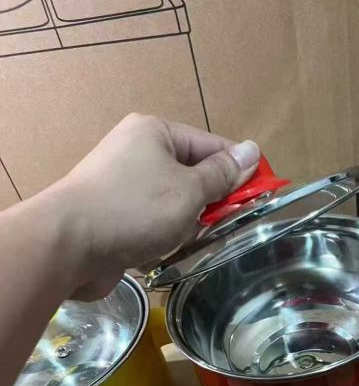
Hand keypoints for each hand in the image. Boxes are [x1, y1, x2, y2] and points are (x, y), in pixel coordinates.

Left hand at [49, 113, 259, 298]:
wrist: (68, 245)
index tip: (262, 194)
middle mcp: (136, 152)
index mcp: (155, 133)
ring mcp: (121, 185)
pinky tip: (161, 253)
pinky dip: (161, 239)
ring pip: (172, 205)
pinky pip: (151, 224)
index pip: (211, 146)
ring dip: (184, 226)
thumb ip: (222, 174)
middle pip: (191, 176)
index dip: (239, 171)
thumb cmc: (135, 209)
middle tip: (223, 226)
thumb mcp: (190, 190)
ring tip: (186, 242)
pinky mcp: (112, 217)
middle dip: (208, 204)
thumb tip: (252, 150)